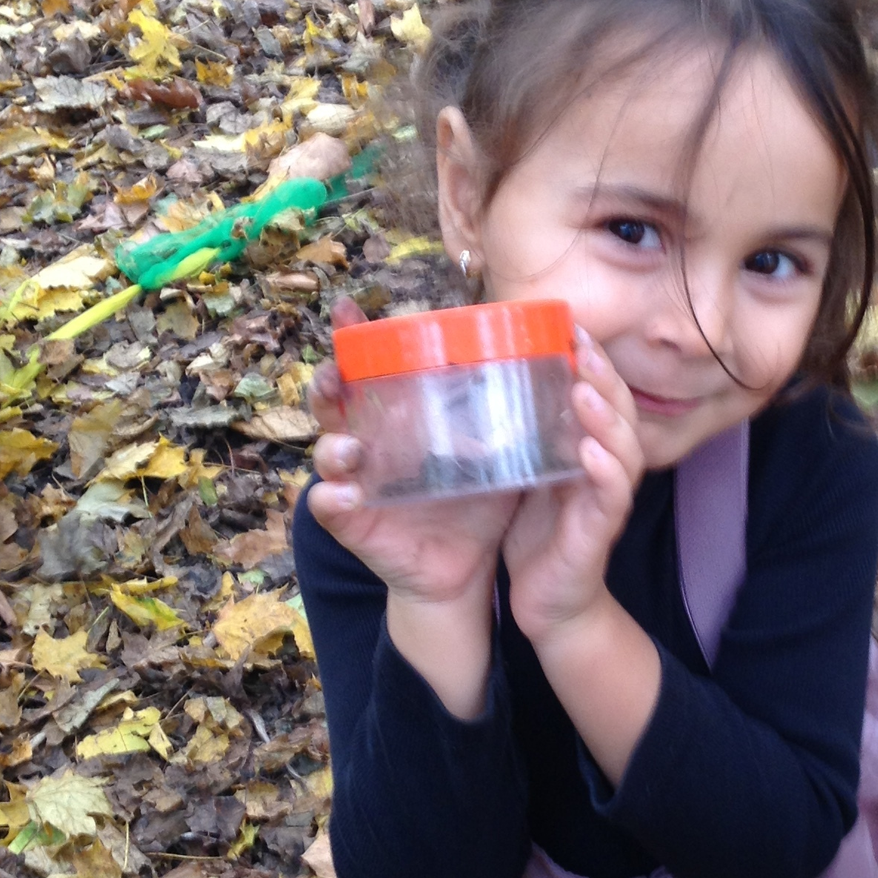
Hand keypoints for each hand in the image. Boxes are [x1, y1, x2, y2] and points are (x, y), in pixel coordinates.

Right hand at [307, 296, 514, 606]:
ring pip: (326, 453)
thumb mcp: (492, 453)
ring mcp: (355, 483)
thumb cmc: (476, 502)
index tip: (348, 308)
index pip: (367, 371)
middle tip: (335, 373)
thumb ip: (504, 416)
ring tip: (353, 447)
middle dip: (327, 384)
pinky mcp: (353, 523)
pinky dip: (334, 500)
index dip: (352, 339)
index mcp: (397, 420)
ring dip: (333, 446)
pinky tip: (347, 495)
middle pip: (332, 404)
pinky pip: (330, 507)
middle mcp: (367, 445)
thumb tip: (551, 367)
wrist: (467, 569)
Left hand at [503, 330, 645, 642]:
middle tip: (583, 344)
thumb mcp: (524, 472)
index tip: (573, 324)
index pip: (599, 393)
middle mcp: (605, 466)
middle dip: (604, 375)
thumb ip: (517, 434)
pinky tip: (590, 451)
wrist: (547, 601)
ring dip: (606, 415)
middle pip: (619, 410)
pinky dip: (604, 470)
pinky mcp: (599, 531)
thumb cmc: (535, 532)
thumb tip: (480, 383)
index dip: (593, 359)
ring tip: (586, 388)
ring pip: (623, 447)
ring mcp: (606, 498)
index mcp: (587, 447)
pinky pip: (611, 495)